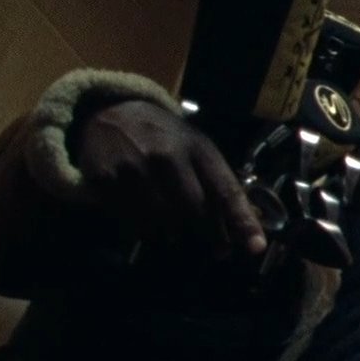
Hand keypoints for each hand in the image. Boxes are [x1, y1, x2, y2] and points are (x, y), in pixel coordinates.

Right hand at [73, 98, 264, 256]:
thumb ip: (220, 182)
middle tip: (218, 248)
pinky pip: (131, 221)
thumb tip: (249, 224)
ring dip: (174, 234)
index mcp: (196, 148)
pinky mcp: (104, 180)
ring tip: (178, 232)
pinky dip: (144, 229)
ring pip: (162, 222)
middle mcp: (165, 156)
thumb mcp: (198, 147)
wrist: (111, 112)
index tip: (255, 246)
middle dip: (210, 234)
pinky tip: (148, 221)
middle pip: (195, 211)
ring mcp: (133, 169)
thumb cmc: (165, 136)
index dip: (241, 220)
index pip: (224, 189)